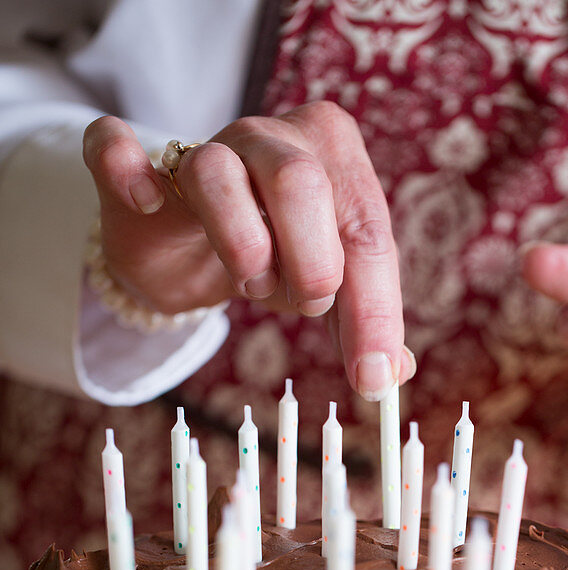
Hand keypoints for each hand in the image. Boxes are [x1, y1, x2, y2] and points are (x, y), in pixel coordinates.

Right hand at [82, 105, 414, 400]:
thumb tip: (394, 374)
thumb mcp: (327, 290)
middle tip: (302, 301)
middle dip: (310, 266)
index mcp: (335, 154)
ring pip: (217, 173)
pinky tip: (149, 203)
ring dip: (240, 247)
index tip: (370, 379)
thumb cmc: (273, 256)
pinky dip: (128, 173)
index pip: (366, 230)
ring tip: (251, 280)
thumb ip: (362, 322)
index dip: (371, 313)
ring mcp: (202, 143)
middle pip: (300, 185)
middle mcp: (273, 135)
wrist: (191, 246)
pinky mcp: (137, 164)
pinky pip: (117, 150)